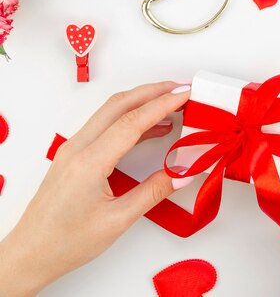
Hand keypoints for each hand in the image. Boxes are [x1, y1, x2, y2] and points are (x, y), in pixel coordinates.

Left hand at [0, 82, 193, 296]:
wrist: (30, 254)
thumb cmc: (66, 242)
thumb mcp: (117, 221)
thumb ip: (154, 192)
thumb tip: (183, 173)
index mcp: (89, 162)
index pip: (132, 122)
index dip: (162, 104)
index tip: (185, 94)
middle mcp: (78, 147)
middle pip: (119, 104)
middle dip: (153, 91)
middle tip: (182, 88)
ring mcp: (74, 148)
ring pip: (111, 111)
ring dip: (142, 101)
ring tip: (172, 103)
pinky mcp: (75, 154)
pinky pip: (106, 126)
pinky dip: (131, 119)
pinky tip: (153, 128)